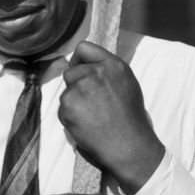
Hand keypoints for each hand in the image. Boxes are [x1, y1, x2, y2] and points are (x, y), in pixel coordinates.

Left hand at [60, 41, 164, 194]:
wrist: (129, 146)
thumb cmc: (131, 120)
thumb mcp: (128, 85)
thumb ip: (108, 72)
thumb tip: (86, 67)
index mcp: (113, 65)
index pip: (84, 48)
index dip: (79, 61)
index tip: (80, 70)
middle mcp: (96, 72)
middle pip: (71, 72)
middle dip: (76, 85)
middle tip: (91, 104)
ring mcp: (80, 88)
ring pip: (66, 92)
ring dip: (74, 103)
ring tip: (92, 117)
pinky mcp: (68, 104)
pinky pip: (62, 108)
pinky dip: (70, 117)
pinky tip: (86, 126)